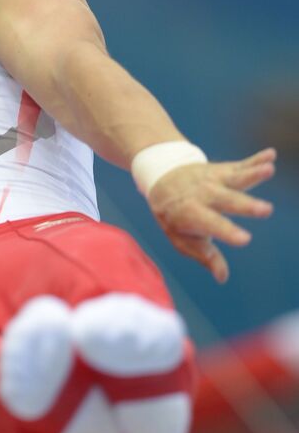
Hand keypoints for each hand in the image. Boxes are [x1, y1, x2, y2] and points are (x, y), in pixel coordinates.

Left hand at [147, 147, 275, 282]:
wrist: (162, 179)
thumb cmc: (175, 217)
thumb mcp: (181, 239)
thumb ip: (204, 256)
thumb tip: (222, 278)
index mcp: (191, 214)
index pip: (211, 224)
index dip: (227, 232)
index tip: (244, 239)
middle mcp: (203, 195)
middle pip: (227, 200)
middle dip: (247, 205)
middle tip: (266, 210)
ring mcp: (214, 180)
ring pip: (234, 177)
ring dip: (253, 174)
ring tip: (268, 170)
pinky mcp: (223, 169)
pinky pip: (241, 165)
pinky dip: (256, 160)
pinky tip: (270, 154)